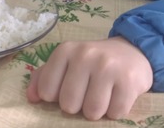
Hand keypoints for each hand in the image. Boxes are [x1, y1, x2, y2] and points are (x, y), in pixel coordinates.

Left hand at [26, 36, 152, 119]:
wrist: (132, 51)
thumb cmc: (93, 61)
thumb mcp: (66, 62)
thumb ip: (44, 77)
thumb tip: (32, 97)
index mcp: (65, 50)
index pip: (47, 91)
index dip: (56, 98)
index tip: (67, 89)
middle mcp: (85, 54)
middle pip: (69, 104)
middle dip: (78, 107)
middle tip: (87, 93)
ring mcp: (107, 66)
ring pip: (92, 111)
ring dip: (97, 111)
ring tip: (102, 95)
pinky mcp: (128, 80)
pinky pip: (115, 113)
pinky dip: (115, 111)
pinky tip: (116, 95)